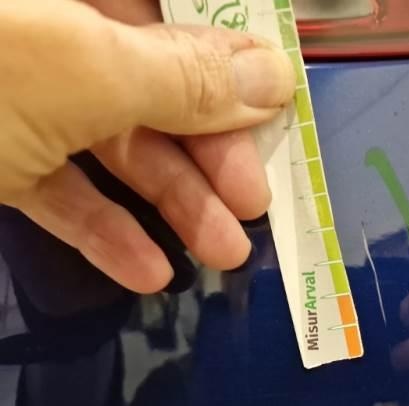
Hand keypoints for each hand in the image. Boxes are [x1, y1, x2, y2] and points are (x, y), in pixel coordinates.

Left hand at [0, 0, 294, 292]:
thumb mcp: (81, 72)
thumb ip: (181, 76)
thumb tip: (275, 77)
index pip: (174, 14)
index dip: (231, 60)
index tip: (275, 109)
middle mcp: (55, 37)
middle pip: (157, 86)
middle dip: (212, 153)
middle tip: (253, 204)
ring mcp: (23, 98)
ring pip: (116, 146)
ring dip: (174, 203)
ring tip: (223, 252)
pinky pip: (61, 188)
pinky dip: (105, 228)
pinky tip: (145, 269)